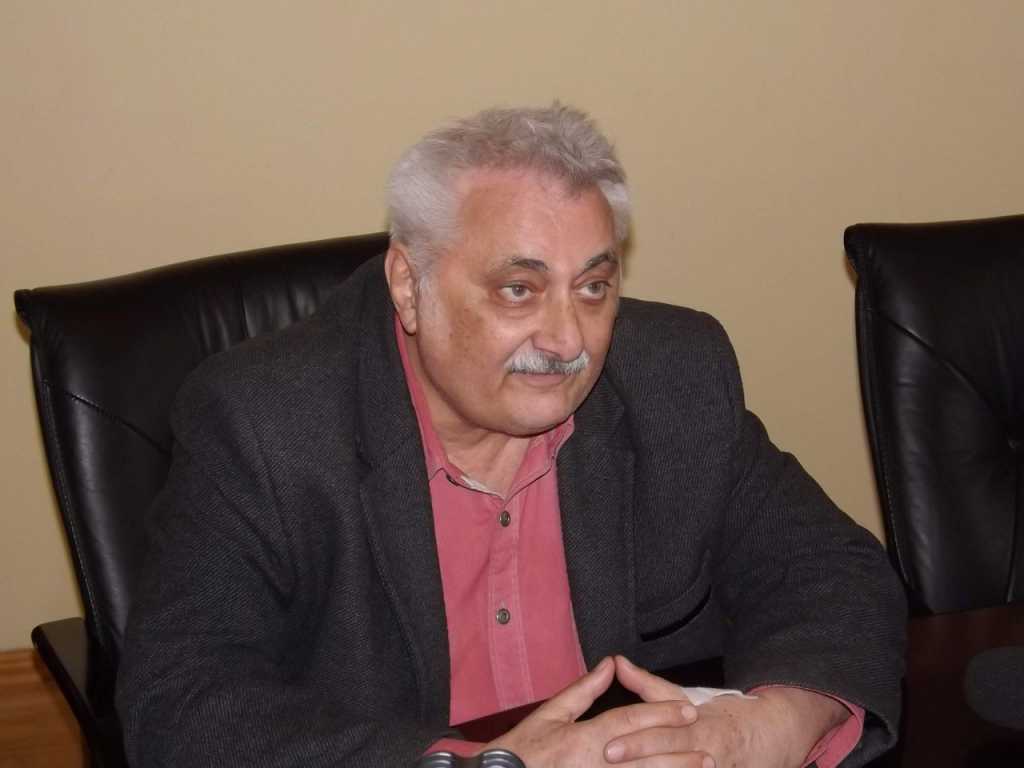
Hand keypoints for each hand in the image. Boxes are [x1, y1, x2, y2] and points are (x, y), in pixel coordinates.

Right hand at [484, 657, 700, 766]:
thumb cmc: (522, 752)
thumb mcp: (550, 714)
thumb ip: (583, 691)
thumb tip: (608, 666)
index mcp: (584, 739)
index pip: (630, 722)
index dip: (661, 714)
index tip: (687, 710)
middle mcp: (596, 765)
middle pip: (646, 758)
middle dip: (679, 753)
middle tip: (707, 749)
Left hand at [605, 657, 849, 767]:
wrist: (770, 735)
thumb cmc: (720, 715)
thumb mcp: (686, 698)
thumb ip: (648, 685)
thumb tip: (616, 662)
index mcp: (697, 726)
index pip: (663, 735)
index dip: (637, 741)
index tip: (609, 745)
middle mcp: (706, 752)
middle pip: (670, 758)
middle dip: (641, 760)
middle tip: (609, 758)